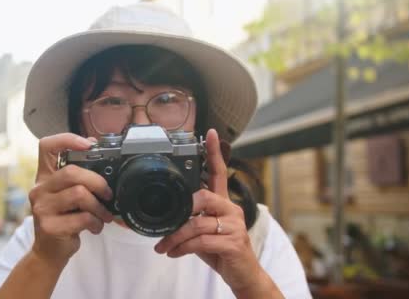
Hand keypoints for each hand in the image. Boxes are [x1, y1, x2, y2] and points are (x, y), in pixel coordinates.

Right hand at [29, 133, 113, 266]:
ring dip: (99, 206)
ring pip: (79, 194)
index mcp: (44, 176)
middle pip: (71, 172)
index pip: (47, 146)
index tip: (88, 145)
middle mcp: (39, 189)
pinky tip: (94, 227)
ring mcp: (42, 208)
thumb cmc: (63, 219)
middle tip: (108, 194)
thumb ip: (78, 176)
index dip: (67, 139)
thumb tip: (96, 149)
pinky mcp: (49, 226)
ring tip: (103, 215)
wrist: (49, 251)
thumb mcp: (67, 194)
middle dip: (97, 182)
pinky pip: (82, 217)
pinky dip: (95, 223)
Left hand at [154, 129, 274, 295]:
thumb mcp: (204, 231)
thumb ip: (191, 219)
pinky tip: (174, 252)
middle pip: (204, 197)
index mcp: (223, 203)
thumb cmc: (221, 250)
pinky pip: (201, 241)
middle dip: (181, 212)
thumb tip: (166, 217)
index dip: (214, 153)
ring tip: (164, 247)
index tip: (209, 134)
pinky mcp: (233, 243)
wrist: (243, 275)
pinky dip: (183, 248)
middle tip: (166, 227)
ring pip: (198, 224)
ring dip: (176, 237)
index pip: (219, 172)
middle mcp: (231, 209)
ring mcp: (234, 226)